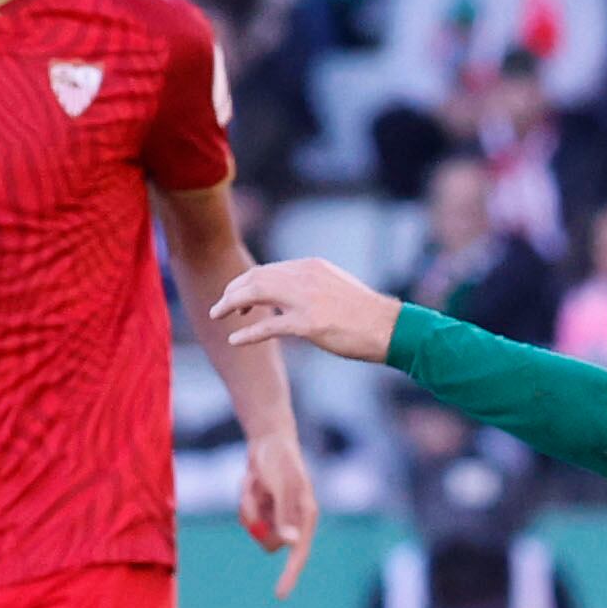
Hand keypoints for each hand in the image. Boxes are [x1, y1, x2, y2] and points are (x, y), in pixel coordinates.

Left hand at [210, 256, 400, 363]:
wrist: (389, 327)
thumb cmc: (365, 313)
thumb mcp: (335, 287)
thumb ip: (310, 286)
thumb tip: (290, 294)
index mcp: (311, 267)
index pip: (267, 270)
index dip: (245, 283)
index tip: (236, 297)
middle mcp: (305, 277)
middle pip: (255, 278)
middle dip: (232, 291)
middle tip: (219, 307)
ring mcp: (306, 300)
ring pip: (256, 294)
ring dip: (231, 305)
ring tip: (217, 316)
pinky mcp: (309, 324)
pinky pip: (268, 327)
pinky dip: (248, 333)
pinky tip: (235, 340)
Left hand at [238, 425, 316, 594]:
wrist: (269, 438)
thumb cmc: (280, 459)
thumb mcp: (282, 485)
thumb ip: (285, 515)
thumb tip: (291, 544)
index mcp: (306, 515)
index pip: (299, 552)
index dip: (290, 575)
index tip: (280, 595)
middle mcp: (294, 519)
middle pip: (269, 543)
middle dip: (256, 520)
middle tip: (257, 491)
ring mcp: (278, 515)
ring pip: (254, 529)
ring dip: (248, 505)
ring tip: (254, 481)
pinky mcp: (264, 509)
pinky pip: (247, 517)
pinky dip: (244, 499)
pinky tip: (252, 480)